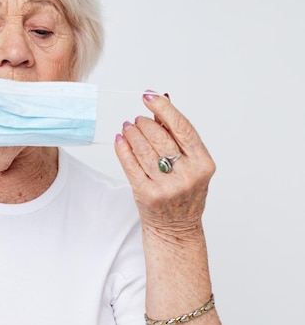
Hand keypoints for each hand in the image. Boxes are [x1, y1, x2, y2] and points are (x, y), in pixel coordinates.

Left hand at [114, 92, 214, 237]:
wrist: (176, 228)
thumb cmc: (185, 192)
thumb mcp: (191, 165)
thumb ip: (178, 138)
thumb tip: (160, 106)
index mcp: (203, 164)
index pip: (182, 128)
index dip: (164, 108)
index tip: (149, 95)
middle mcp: (187, 175)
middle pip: (159, 137)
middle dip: (145, 123)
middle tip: (137, 118)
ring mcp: (166, 186)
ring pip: (143, 149)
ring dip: (132, 133)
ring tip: (128, 126)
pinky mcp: (146, 194)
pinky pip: (130, 164)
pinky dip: (123, 149)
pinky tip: (121, 140)